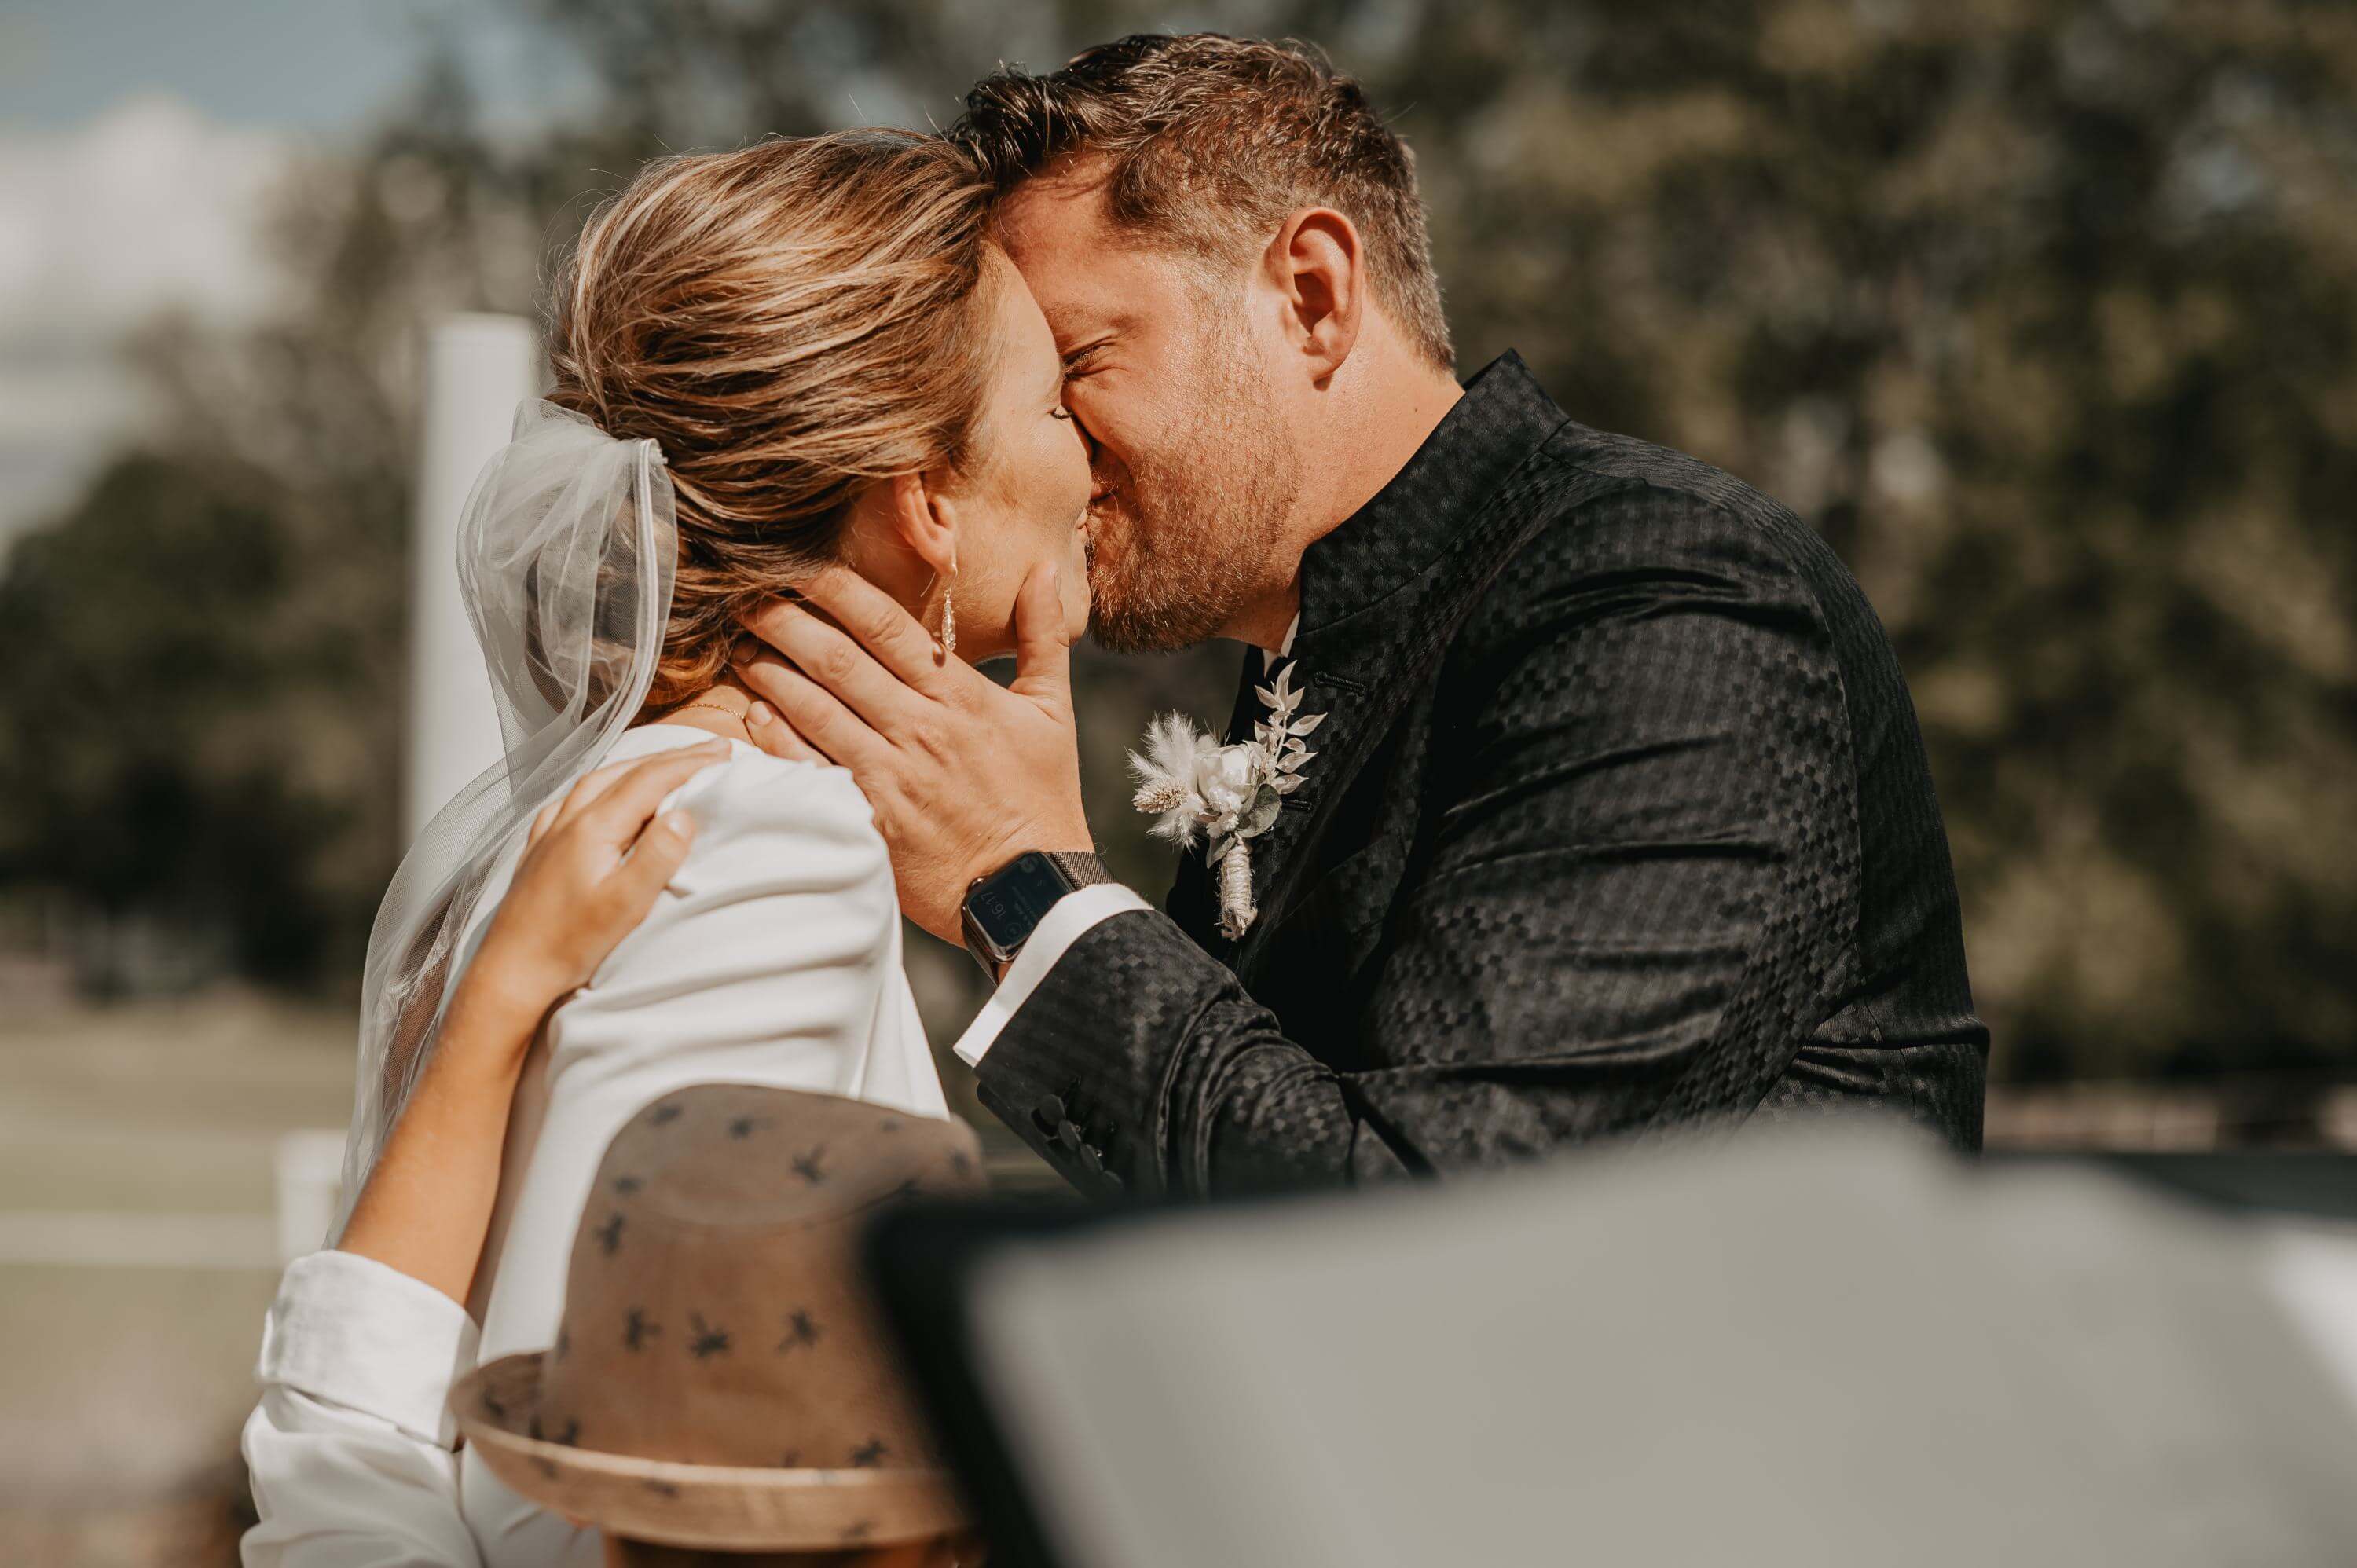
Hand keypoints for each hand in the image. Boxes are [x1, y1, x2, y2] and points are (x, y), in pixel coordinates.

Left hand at [460, 740, 725, 1023]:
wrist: (511, 971)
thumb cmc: (568, 944)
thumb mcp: (624, 906)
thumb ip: (657, 857)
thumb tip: (684, 816)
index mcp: (593, 828)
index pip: (650, 780)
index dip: (690, 763)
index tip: (725, 754)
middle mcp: (568, 819)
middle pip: (626, 772)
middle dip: (672, 758)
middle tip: (711, 750)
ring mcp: (549, 832)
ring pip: (598, 780)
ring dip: (638, 766)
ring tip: (667, 764)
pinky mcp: (538, 849)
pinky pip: (573, 799)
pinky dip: (601, 785)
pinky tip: (602, 794)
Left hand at [733, 563, 1089, 943]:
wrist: (1029, 889)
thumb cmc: (1041, 798)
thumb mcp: (1052, 711)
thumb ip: (1043, 635)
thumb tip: (1043, 565)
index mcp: (960, 698)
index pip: (887, 627)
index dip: (837, 590)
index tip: (802, 565)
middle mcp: (918, 730)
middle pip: (838, 660)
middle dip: (786, 621)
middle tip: (749, 596)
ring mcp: (889, 778)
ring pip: (814, 710)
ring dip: (770, 671)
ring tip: (739, 644)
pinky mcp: (867, 820)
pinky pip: (811, 770)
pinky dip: (778, 739)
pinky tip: (754, 712)